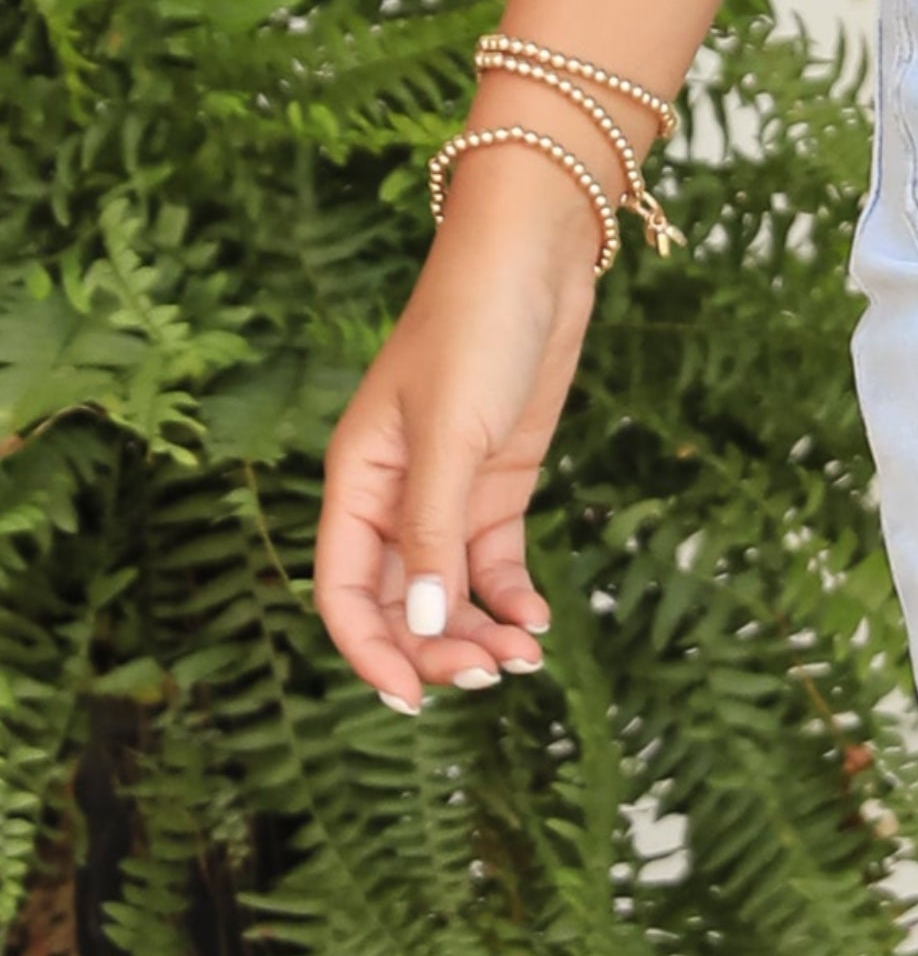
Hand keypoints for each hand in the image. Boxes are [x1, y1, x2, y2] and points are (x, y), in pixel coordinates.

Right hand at [313, 150, 603, 708]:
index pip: (342, 592)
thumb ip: (430, 531)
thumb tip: (417, 626)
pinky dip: (510, 597)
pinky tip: (538, 621)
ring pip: (448, 590)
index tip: (411, 699)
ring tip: (526, 659)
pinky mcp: (497, 481)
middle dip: (438, 649)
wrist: (535, 256)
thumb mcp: (450, 432)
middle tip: (493, 677)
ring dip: (480, 632)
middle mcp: (395, 496)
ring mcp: (448, 491)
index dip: (369, 652)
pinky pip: (491, 562)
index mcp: (357, 482)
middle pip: (399, 603)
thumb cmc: (475, 327)